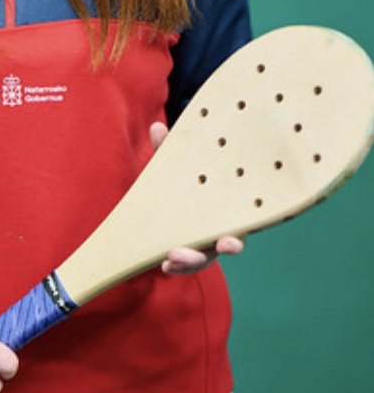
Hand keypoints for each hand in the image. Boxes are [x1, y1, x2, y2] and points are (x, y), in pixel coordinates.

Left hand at [149, 121, 244, 275]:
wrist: (175, 192)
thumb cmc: (186, 178)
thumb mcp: (177, 165)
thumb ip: (168, 149)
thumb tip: (156, 127)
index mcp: (225, 210)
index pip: (235, 228)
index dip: (233, 240)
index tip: (228, 242)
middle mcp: (219, 231)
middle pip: (216, 251)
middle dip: (202, 256)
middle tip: (181, 253)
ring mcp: (203, 243)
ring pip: (200, 260)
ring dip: (186, 263)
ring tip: (168, 262)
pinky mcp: (186, 249)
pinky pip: (183, 263)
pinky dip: (175, 265)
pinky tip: (162, 265)